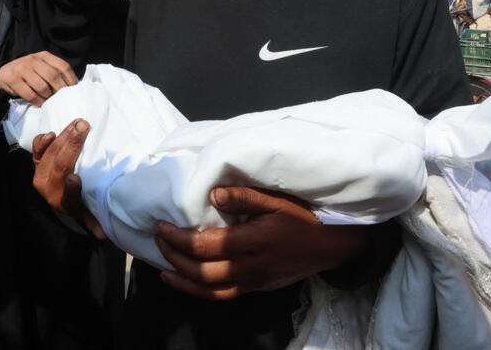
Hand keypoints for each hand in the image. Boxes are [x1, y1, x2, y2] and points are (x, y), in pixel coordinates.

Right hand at [0, 51, 76, 104]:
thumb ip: (54, 72)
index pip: (63, 66)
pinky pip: (30, 95)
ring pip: (42, 87)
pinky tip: (40, 104)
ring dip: (48, 98)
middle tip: (62, 99)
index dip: (71, 79)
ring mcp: (22, 69)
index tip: (74, 90)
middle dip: (60, 91)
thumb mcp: (41, 66)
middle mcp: (33, 59)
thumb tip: (70, 88)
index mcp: (44, 55)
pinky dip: (38, 102)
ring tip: (50, 102)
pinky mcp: (14, 80)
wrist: (4, 73)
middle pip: (53, 77)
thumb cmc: (28, 72)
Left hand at [32, 118, 104, 238]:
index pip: (69, 198)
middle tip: (84, 127)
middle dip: (72, 146)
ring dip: (64, 137)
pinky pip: (37, 152)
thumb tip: (102, 234)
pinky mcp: (37, 165)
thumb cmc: (83, 201)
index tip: (75, 179)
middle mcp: (50, 192)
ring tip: (78, 123)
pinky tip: (51, 133)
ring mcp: (41, 177)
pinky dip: (42, 142)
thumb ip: (96, 220)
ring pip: (51, 154)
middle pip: (60, 167)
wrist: (62, 196)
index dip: (71, 189)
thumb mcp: (90, 212)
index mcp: (66, 204)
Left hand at [154, 187, 366, 299]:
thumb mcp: (277, 200)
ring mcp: (253, 281)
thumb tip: (213, 196)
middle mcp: (249, 267)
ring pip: (209, 289)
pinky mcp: (257, 287)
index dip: (177, 238)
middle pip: (200, 270)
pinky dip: (201, 291)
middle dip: (173, 256)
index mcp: (251, 242)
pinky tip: (188, 282)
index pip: (203, 245)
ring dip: (182, 278)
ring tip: (164, 265)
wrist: (333, 245)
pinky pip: (223, 295)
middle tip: (158, 238)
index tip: (161, 224)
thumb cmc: (305, 217)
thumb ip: (245, 197)